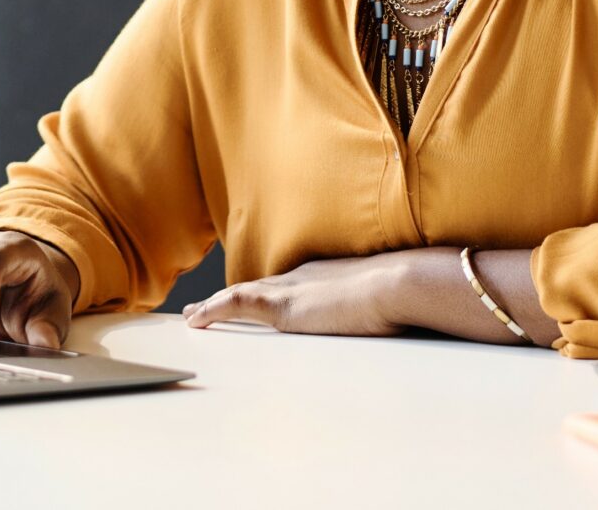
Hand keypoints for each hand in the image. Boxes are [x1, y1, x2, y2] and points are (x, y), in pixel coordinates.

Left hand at [182, 255, 408, 335]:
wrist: (402, 283)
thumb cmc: (406, 294)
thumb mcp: (387, 303)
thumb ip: (379, 310)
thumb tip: (393, 322)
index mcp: (324, 276)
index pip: (285, 285)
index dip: (262, 293)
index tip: (249, 299)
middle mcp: (302, 277)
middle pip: (257, 288)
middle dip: (230, 298)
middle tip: (203, 307)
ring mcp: (292, 289)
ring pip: (239, 295)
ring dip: (214, 305)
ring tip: (191, 315)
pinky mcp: (284, 306)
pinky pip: (236, 304)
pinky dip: (214, 310)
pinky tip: (196, 319)